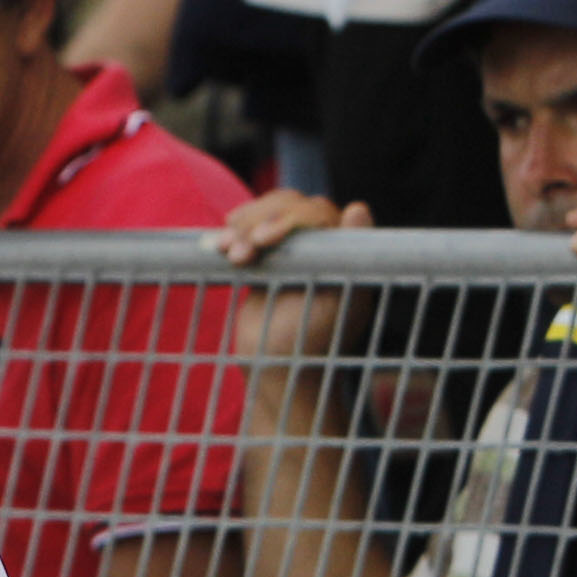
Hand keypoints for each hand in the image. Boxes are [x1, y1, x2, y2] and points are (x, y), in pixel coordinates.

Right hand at [218, 187, 361, 364]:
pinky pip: (247, 231)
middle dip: (258, 223)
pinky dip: (231, 234)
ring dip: (243, 227)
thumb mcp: (334, 300)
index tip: (263, 241)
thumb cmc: (312, 343)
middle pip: (287, 206)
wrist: (278, 370)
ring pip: (265, 213)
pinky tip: (218, 246)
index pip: (316, 213)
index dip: (288, 219)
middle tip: (239, 256)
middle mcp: (319, 245)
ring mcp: (290, 250)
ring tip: (228, 254)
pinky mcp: (265, 260)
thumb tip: (358, 207)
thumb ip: (347, 256)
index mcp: (342, 251)